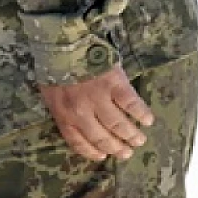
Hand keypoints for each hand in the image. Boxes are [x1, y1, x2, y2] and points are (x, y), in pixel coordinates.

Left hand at [39, 65, 153, 160]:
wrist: (61, 42)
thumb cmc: (53, 67)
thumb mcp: (49, 92)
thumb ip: (62, 109)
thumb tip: (76, 125)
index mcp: (62, 114)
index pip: (78, 142)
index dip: (92, 152)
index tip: (103, 156)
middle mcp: (80, 112)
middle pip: (102, 138)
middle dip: (117, 148)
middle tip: (127, 153)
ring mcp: (98, 99)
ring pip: (119, 125)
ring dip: (132, 136)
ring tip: (139, 140)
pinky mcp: (114, 85)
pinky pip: (132, 105)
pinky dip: (142, 114)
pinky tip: (148, 120)